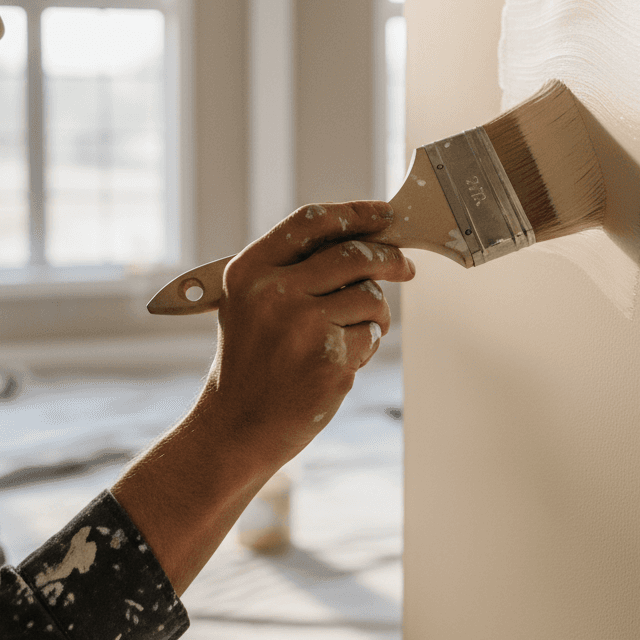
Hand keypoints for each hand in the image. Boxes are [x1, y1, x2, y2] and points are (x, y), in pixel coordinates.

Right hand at [112, 200, 413, 593]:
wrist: (235, 426)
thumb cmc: (250, 361)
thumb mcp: (251, 302)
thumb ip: (295, 268)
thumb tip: (363, 239)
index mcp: (249, 271)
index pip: (312, 221)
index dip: (355, 213)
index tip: (383, 215)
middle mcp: (275, 293)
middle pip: (353, 255)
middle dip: (389, 258)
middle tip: (405, 266)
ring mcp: (304, 327)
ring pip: (370, 297)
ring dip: (374, 312)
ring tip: (347, 332)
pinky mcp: (330, 361)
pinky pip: (371, 335)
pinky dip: (364, 345)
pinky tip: (335, 361)